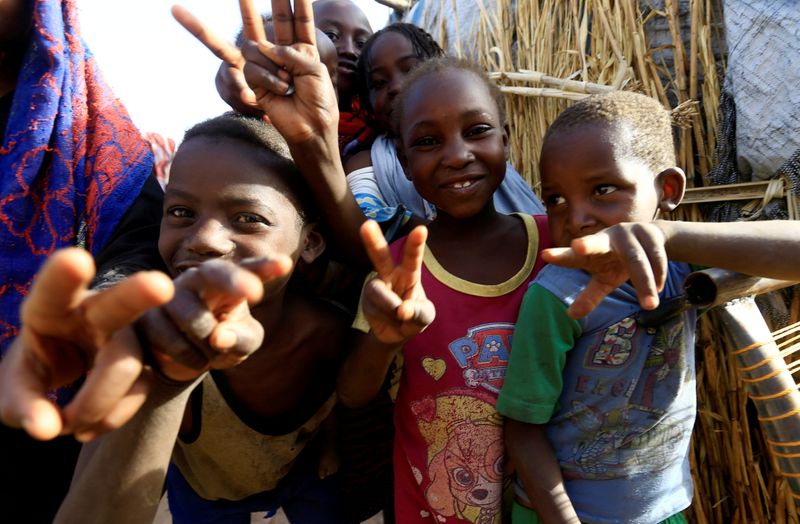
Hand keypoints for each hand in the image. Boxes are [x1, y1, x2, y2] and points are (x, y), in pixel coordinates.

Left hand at [0, 248, 173, 441]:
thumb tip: (49, 431)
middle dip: (139, 292)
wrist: (61, 380)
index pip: (53, 288)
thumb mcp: (15, 388)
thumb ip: (24, 405)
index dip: (64, 273)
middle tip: (160, 286)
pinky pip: (138, 390)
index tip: (75, 259)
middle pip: (118, 302)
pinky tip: (88, 427)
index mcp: (51, 307)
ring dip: (97, 404)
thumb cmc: (35, 370)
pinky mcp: (147, 361)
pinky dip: (111, 417)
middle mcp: (95, 312)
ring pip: (126, 364)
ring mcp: (126, 334)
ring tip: (68, 427)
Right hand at [137, 256, 292, 381]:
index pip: (249, 269)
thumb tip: (218, 337)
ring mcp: (168, 294)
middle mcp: (197, 279)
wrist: (178, 359)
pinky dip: (188, 357)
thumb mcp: (242, 344)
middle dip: (235, 280)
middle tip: (254, 293)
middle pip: (215, 272)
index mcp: (228, 282)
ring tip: (211, 353)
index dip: (265, 266)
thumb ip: (241, 339)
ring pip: (193, 317)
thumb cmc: (218, 342)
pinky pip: (170, 339)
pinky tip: (193, 359)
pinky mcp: (146, 316)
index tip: (285, 265)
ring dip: (208, 345)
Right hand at [173, 0, 338, 144]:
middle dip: (276, 0)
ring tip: (288, 83)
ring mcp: (270, 65)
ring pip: (257, 46)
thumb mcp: (314, 70)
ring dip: (274, 64)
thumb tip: (267, 47)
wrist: (311, 126)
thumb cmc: (319, 100)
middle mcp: (285, 53)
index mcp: (304, 49)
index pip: (301, 20)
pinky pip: (253, 67)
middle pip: (278, 20)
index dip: (299, 2)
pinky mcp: (256, 80)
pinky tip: (281, 91)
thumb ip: (293, 52)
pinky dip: (269, 78)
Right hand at [359, 220, 434, 343]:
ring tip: (399, 315)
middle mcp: (390, 275)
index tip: (421, 229)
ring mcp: (376, 287)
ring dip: (388, 303)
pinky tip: (389, 319)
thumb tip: (402, 310)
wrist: (395, 335)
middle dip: (373, 241)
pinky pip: (374, 307)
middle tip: (367, 225)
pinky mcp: (366, 300)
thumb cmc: (414, 318)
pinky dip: (384, 315)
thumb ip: (418, 313)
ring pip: (377, 290)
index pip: (412, 257)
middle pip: (381, 256)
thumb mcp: (425, 316)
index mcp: (410, 273)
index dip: (416, 243)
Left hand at [542, 222, 667, 318]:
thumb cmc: (618, 262)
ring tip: (650, 305)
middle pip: (598, 244)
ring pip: (636, 261)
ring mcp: (629, 233)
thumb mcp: (605, 280)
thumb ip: (590, 296)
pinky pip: (656, 258)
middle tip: (578, 247)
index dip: (560, 256)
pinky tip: (659, 289)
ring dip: (644, 283)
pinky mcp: (651, 233)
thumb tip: (570, 315)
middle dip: (588, 245)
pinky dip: (659, 276)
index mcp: (591, 252)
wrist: (654, 239)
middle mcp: (606, 238)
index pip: (573, 257)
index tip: (545, 255)